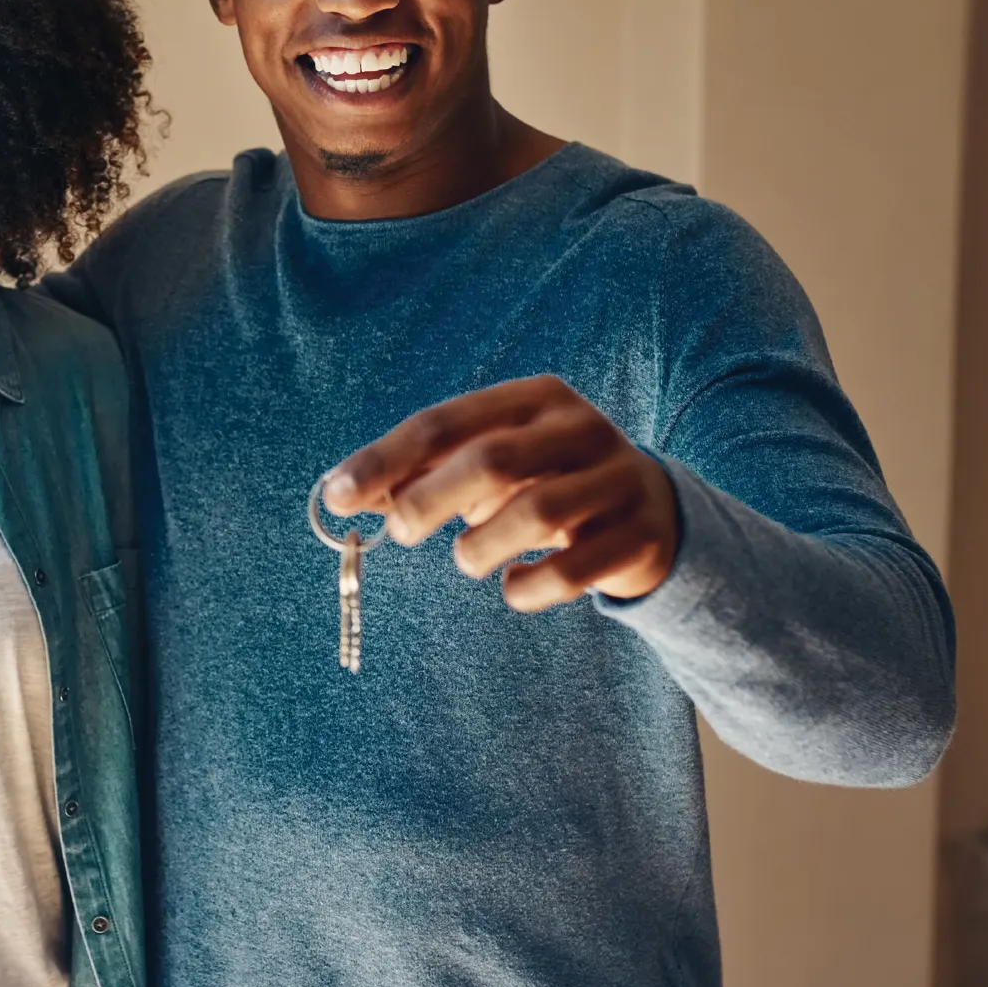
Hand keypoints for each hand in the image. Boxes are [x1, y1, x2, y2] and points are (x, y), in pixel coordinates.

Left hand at [323, 375, 678, 613]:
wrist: (650, 512)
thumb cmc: (544, 481)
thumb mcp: (489, 464)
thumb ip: (424, 472)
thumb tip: (344, 494)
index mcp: (534, 398)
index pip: (445, 422)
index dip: (386, 460)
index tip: (337, 496)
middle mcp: (580, 429)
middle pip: (491, 461)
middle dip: (430, 502)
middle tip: (403, 533)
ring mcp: (618, 480)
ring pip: (535, 515)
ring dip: (480, 548)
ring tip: (469, 559)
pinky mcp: (640, 535)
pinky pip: (571, 570)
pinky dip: (527, 588)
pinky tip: (515, 585)